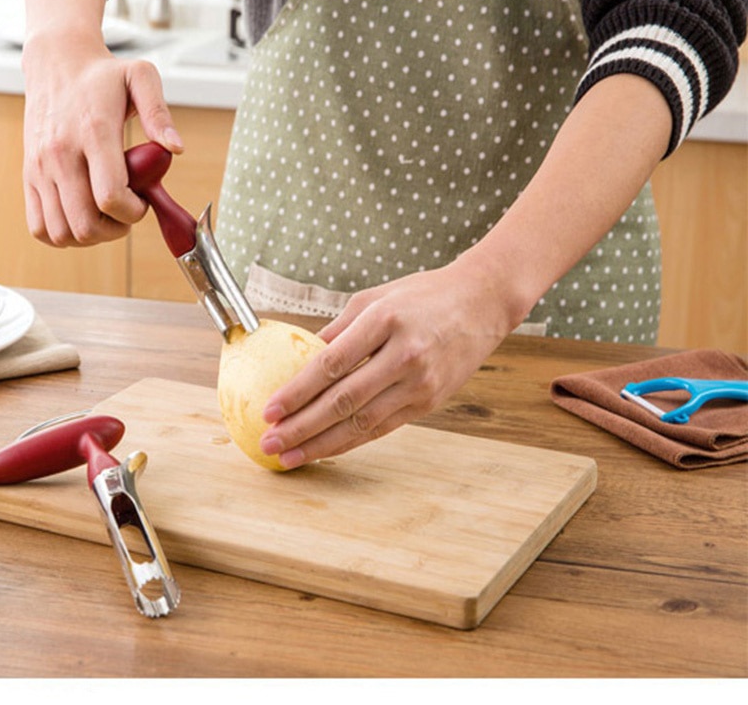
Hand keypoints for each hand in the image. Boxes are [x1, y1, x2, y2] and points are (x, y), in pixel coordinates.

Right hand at [21, 35, 182, 246]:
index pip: (110, 197)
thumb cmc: (103, 75)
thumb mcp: (141, 78)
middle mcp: (60, 155)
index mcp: (93, 134)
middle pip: (85, 224)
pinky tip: (83, 217)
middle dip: (115, 230)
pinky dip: (63, 235)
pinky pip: (39, 228)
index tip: (143, 200)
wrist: (56, 62)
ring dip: (91, 236)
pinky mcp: (28, 176)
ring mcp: (39, 168)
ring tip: (107, 216)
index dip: (134, 212)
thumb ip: (159, 114)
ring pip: (62, 233)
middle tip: (128, 212)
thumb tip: (175, 149)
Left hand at [258, 260, 516, 468]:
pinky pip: (383, 427)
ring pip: (362, 422)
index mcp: (384, 321)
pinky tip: (326, 448)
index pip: (331, 365)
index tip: (269, 410)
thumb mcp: (375, 298)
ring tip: (290, 455)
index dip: (297, 392)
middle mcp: (404, 355)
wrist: (482, 302)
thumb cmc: (423, 295)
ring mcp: (420, 382)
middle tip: (270, 442)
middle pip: (343, 400)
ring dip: (321, 443)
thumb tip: (301, 361)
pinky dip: (352, 441)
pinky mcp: (430, 402)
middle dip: (301, 426)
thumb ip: (338, 330)